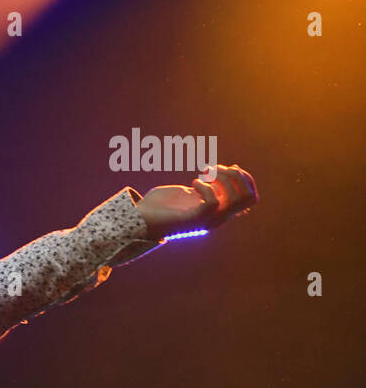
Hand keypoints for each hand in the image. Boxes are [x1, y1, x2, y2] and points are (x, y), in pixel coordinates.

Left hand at [134, 165, 258, 241]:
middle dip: (238, 176)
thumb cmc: (159, 205)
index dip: (246, 178)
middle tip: (215, 168)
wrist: (136, 221)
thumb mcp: (189, 192)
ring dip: (224, 179)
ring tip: (204, 172)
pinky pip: (213, 202)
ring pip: (236, 200)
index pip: (251, 198)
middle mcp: (216, 218)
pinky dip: (206, 188)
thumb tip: (227, 172)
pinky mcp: (194, 220)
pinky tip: (192, 183)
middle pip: (250, 198)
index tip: (230, 166)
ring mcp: (207, 221)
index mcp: (218, 212)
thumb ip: (208, 186)